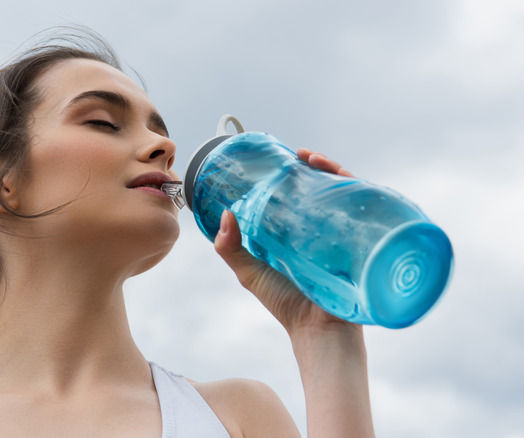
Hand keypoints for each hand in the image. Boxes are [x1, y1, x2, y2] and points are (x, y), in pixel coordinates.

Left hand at [213, 149, 354, 334]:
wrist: (319, 330)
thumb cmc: (285, 303)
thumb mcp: (250, 272)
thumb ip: (230, 247)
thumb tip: (225, 213)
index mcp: (297, 233)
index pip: (299, 195)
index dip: (293, 175)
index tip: (281, 159)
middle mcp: (322, 230)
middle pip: (324, 189)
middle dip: (315, 167)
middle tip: (301, 155)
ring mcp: (344, 235)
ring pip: (345, 193)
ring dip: (334, 171)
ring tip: (316, 161)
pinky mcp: (362, 242)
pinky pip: (367, 211)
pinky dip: (358, 189)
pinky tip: (343, 179)